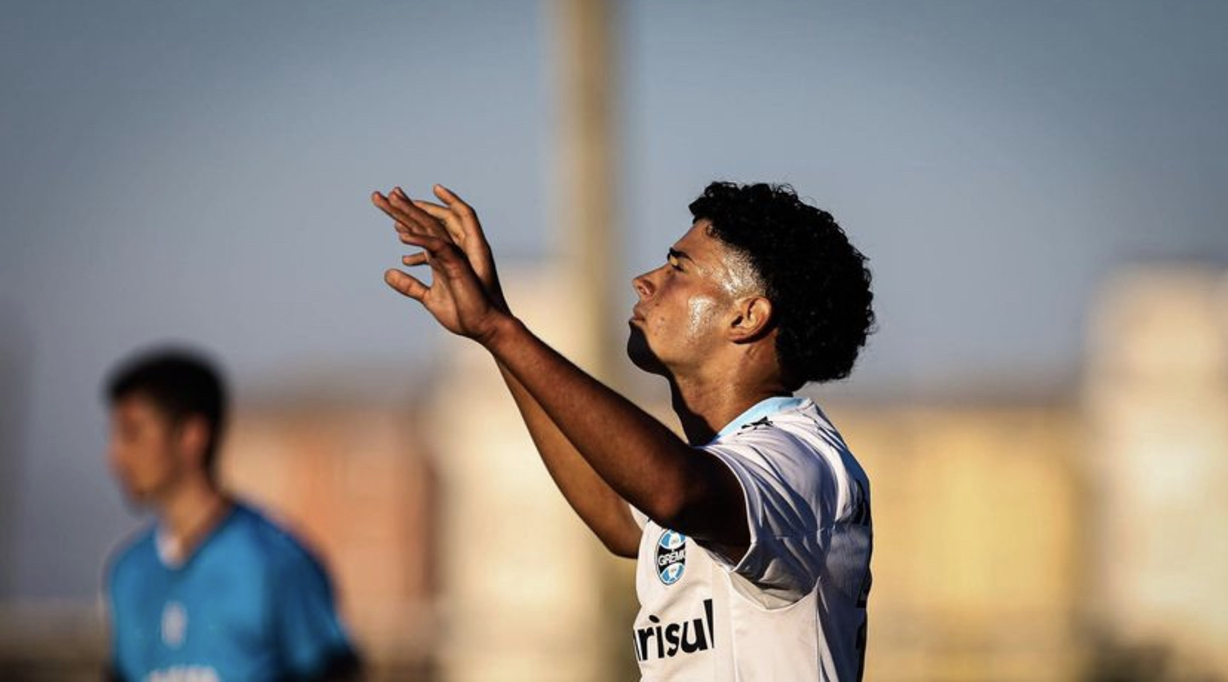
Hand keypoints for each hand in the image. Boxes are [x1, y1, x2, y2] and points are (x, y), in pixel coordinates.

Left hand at [372, 185, 506, 342]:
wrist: (482, 325)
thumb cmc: (461, 312)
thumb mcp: (428, 298)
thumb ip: (409, 285)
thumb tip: (387, 273)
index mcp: (437, 257)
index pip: (415, 230)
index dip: (398, 215)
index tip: (380, 202)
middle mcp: (444, 251)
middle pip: (419, 223)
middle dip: (398, 208)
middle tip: (375, 195)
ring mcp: (452, 256)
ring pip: (429, 227)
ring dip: (409, 213)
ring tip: (391, 198)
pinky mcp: (457, 265)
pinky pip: (438, 247)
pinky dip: (421, 241)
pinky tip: (401, 235)